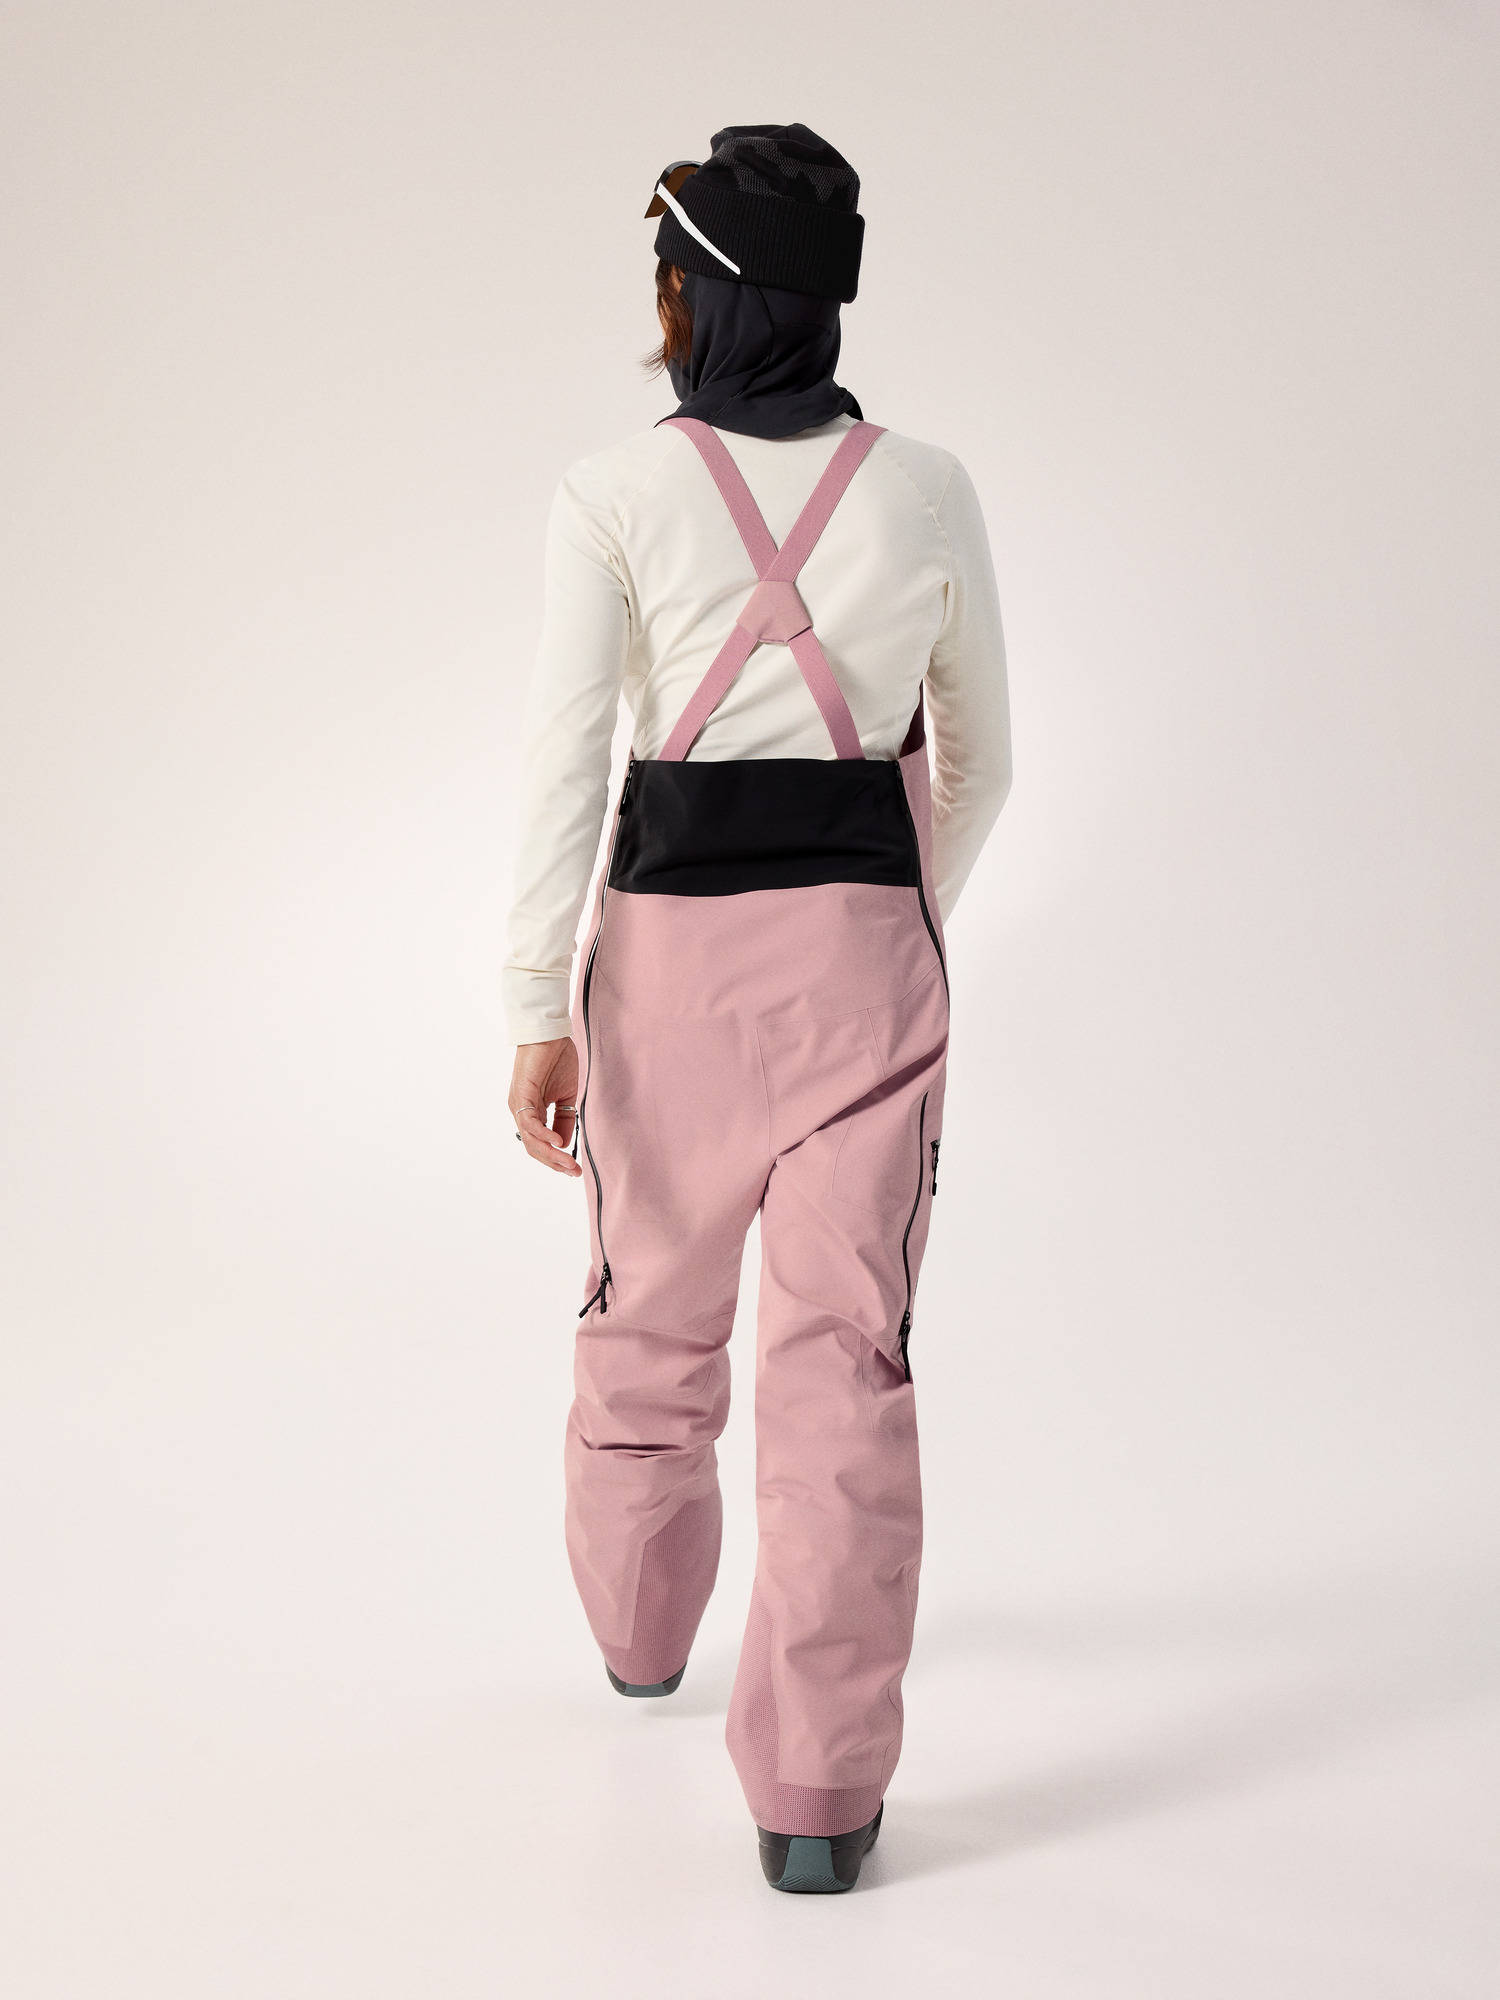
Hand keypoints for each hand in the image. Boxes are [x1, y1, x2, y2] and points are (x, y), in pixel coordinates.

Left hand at [509, 1037, 582, 1176]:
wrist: (550, 1033)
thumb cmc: (557, 1058)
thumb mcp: (566, 1095)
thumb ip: (563, 1119)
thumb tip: (563, 1144)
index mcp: (531, 1112)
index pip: (539, 1144)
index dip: (555, 1159)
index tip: (574, 1169)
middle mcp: (521, 1111)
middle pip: (533, 1147)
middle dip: (554, 1162)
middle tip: (573, 1172)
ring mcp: (519, 1104)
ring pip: (530, 1139)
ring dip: (550, 1154)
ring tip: (568, 1163)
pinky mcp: (521, 1095)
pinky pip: (529, 1122)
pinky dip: (543, 1134)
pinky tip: (557, 1142)